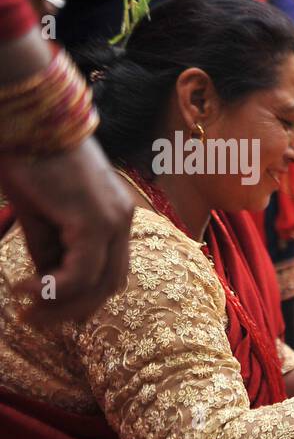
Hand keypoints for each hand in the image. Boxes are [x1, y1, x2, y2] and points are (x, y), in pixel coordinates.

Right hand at [2, 138, 133, 322]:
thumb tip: (46, 283)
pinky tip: (27, 288)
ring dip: (63, 304)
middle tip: (34, 321)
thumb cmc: (30, 158)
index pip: (110, 273)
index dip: (83, 299)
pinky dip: (57, 288)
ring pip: (100, 283)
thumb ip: (48, 249)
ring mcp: (113, 221)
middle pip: (110, 285)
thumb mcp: (39, 214)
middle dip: (73, 310)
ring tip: (27, 310)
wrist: (29, 118)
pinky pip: (84, 271)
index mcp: (114, 218)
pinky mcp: (95, 220)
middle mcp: (122, 221)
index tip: (48, 310)